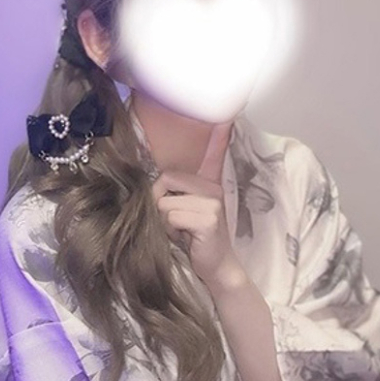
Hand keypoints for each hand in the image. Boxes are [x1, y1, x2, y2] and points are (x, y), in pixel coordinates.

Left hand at [151, 120, 247, 289]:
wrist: (215, 266)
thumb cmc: (193, 238)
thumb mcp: (181, 210)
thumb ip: (171, 192)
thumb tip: (152, 184)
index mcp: (208, 181)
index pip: (214, 152)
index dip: (219, 133)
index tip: (227, 114)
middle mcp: (213, 186)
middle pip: (165, 179)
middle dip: (160, 203)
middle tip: (176, 221)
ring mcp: (213, 201)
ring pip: (165, 202)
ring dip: (165, 221)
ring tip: (181, 231)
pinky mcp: (209, 217)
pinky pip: (171, 215)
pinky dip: (171, 230)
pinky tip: (186, 238)